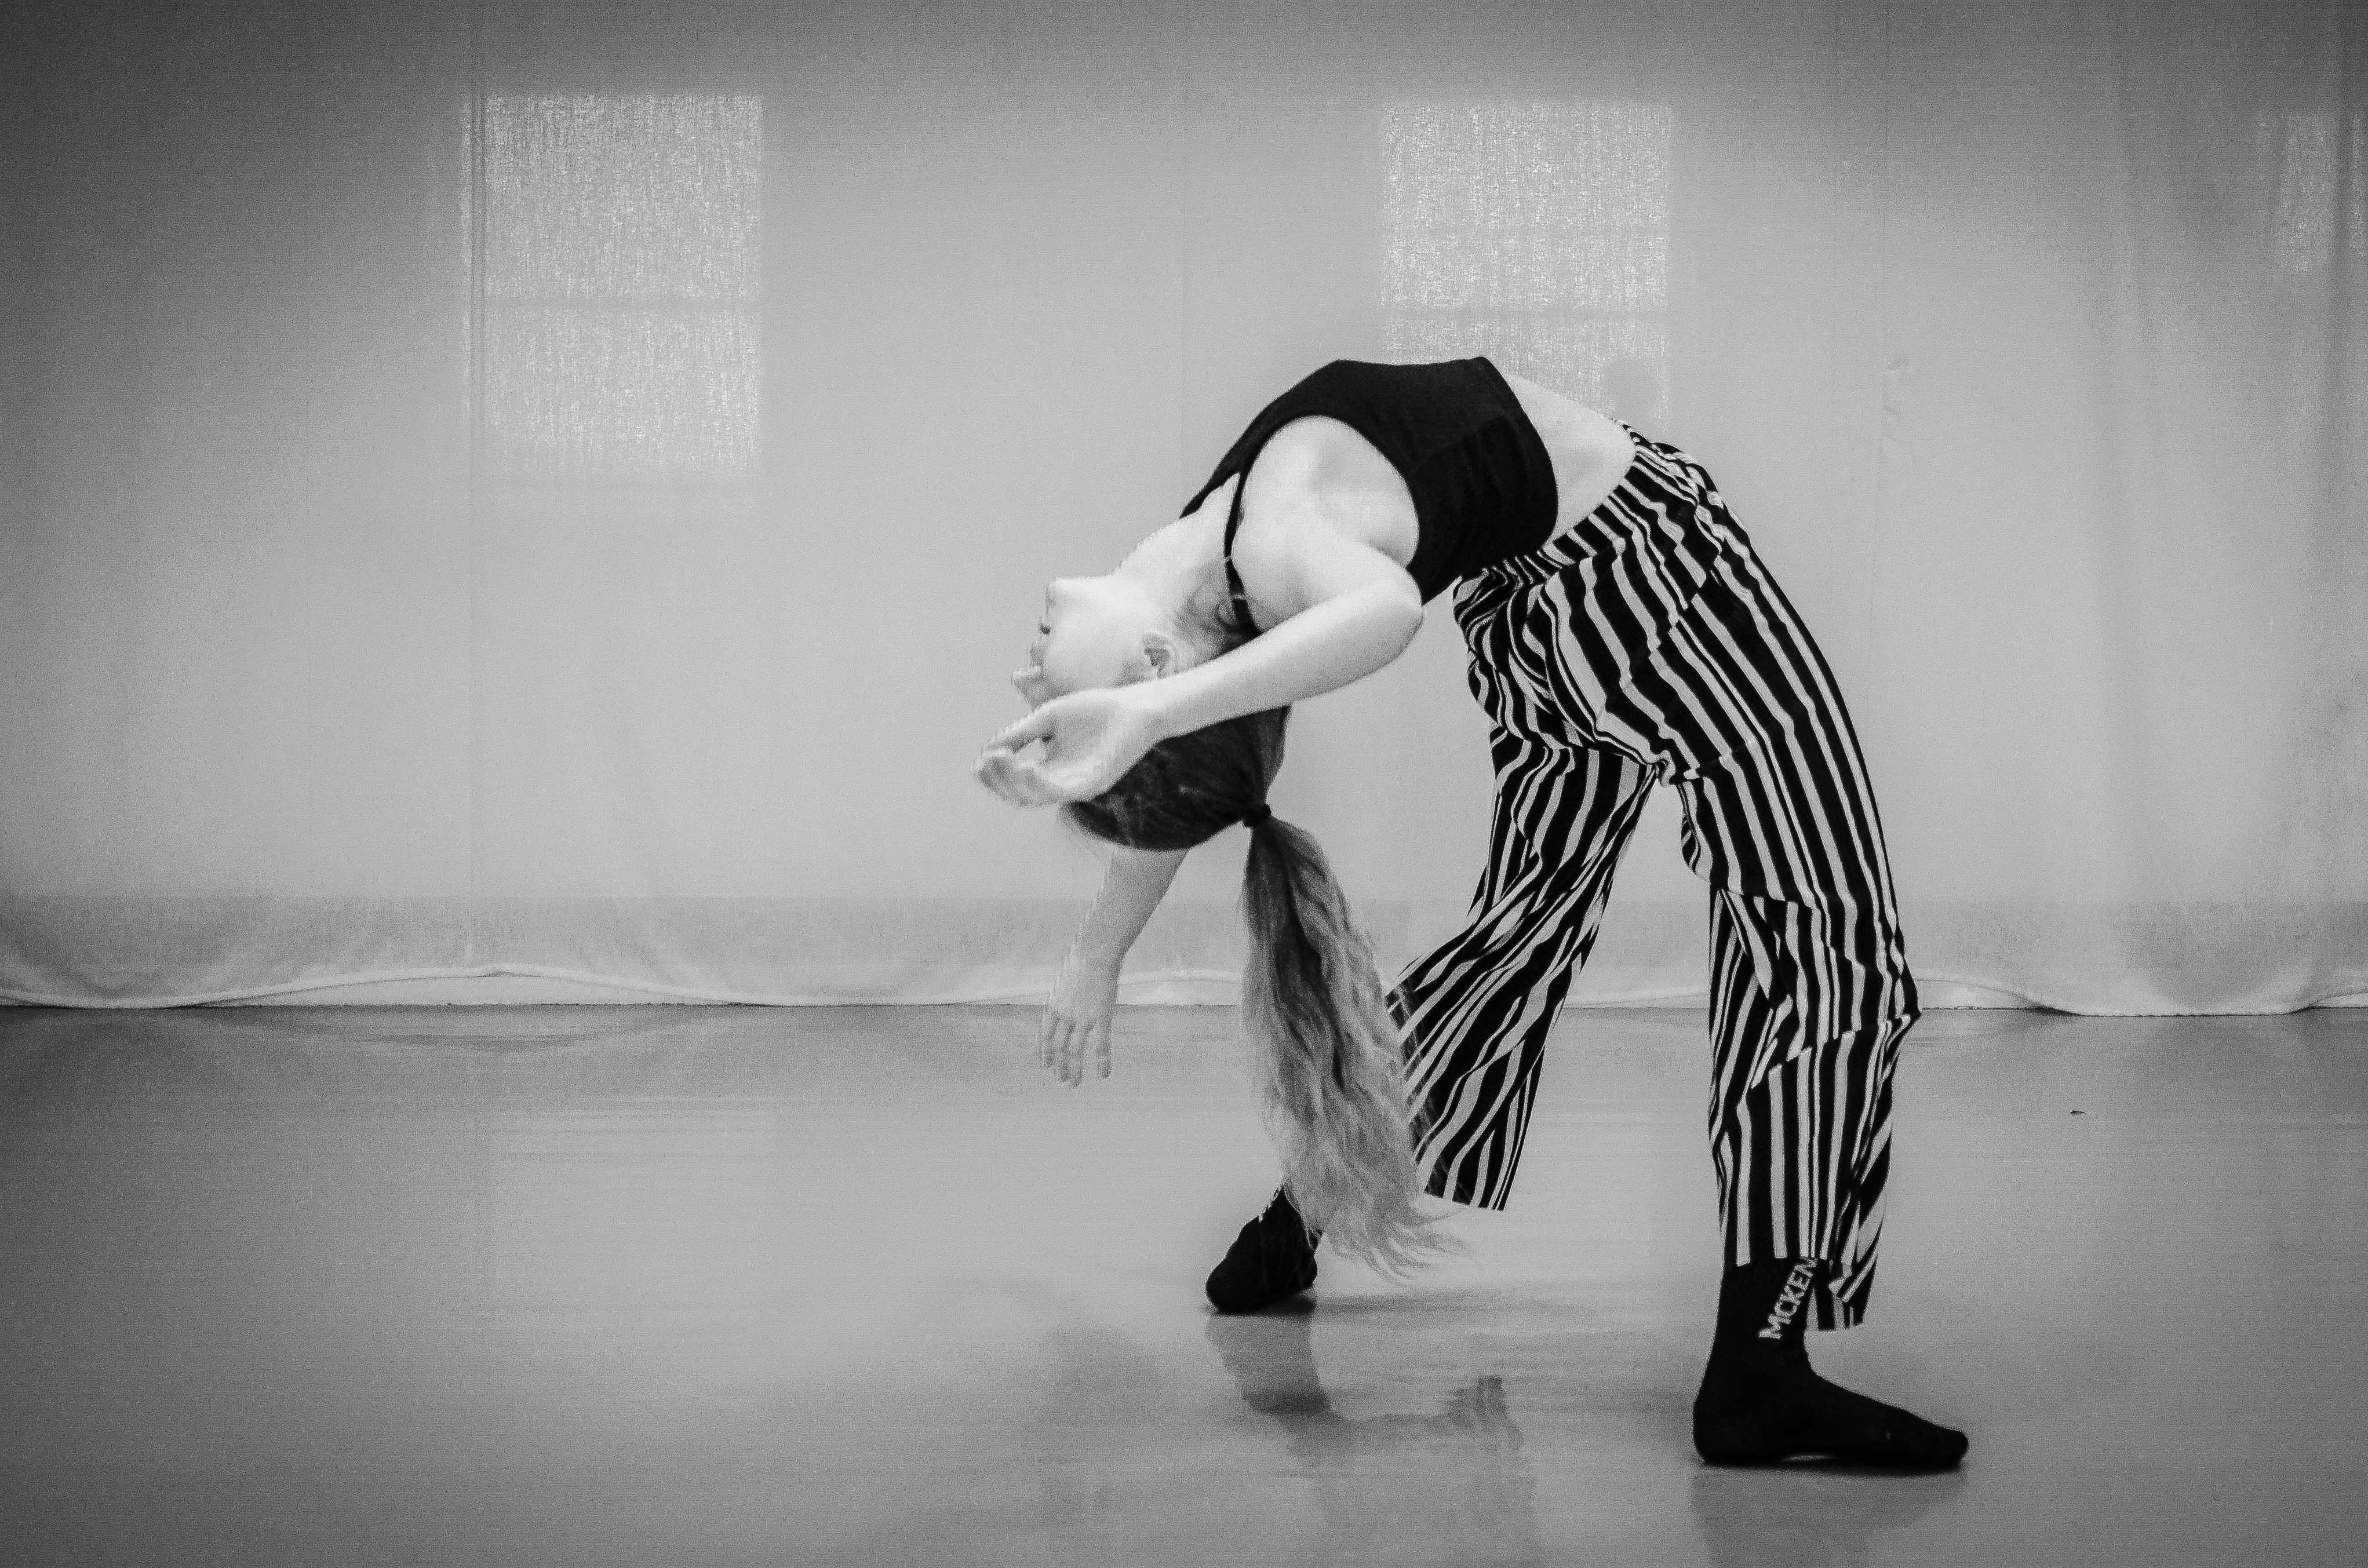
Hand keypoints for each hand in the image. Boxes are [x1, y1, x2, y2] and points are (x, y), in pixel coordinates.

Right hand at [973, 685, 1163, 806]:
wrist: (1134, 705)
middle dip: (1000, 780)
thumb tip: (988, 750)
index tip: (980, 763)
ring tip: (1002, 760)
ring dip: (1014, 782)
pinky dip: (1041, 783)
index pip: (1014, 783)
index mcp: (1049, 768)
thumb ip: (1020, 733)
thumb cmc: (1095, 710)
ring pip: (1037, 797)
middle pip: (1020, 795)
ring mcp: (1077, 785)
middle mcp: (1061, 782)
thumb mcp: (1047, 718)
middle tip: (990, 760)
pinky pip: (1062, 791)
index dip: (994, 777)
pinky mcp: (1094, 783)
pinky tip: (1027, 767)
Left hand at [1043, 952, 1119, 1084]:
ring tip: (1075, 1084)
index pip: (1045, 1036)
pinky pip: (1100, 1046)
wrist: (1095, 954)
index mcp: (1055, 1007)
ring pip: (1074, 1051)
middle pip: (1058, 1047)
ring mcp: (1082, 1019)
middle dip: (1060, 1066)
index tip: (1046, 1067)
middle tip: (1062, 1081)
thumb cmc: (1085, 962)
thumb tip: (1069, 1000)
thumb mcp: (1068, 981)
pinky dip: (1102, 1062)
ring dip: (1075, 1070)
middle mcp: (1065, 1016)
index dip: (1045, 1054)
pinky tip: (1104, 1074)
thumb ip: (1066, 997)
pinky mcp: (1101, 1019)